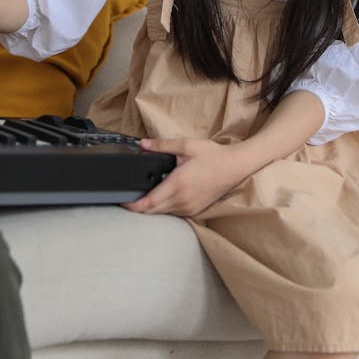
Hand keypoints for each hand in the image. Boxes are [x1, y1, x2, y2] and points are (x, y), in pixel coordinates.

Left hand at [123, 137, 246, 217]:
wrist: (235, 166)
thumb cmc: (213, 156)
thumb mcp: (186, 145)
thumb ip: (162, 145)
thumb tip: (143, 144)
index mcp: (178, 184)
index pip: (149, 202)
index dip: (133, 205)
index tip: (123, 201)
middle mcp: (183, 200)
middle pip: (153, 211)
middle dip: (139, 207)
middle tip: (128, 198)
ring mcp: (190, 207)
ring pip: (163, 214)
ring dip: (152, 208)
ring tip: (143, 197)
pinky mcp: (195, 210)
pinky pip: (174, 213)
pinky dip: (164, 208)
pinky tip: (163, 197)